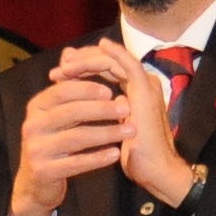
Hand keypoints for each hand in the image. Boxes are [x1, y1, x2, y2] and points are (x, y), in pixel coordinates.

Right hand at [9, 53, 133, 215]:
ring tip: (130, 131)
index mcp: (36, 107)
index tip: (112, 89)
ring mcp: (37, 150)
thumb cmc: (53, 142)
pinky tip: (116, 154)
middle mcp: (32, 126)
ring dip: (107, 133)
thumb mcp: (56, 113)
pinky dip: (98, 158)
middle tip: (127, 109)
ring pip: (77, 137)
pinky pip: (76, 163)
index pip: (63, 91)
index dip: (88, 88)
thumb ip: (66, 87)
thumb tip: (71, 51)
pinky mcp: (45, 171)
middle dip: (102, 109)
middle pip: (71, 112)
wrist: (35, 184)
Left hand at [63, 40, 196, 207]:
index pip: (107, 69)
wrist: (154, 170)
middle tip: (61, 63)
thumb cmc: (134, 154)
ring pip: (114, 60)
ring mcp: (145, 85)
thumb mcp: (111, 127)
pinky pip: (128, 65)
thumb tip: (82, 98)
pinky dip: (114, 54)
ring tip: (67, 64)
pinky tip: (101, 45)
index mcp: (134, 91)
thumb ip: (100, 108)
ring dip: (89, 59)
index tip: (61, 72)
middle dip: (83, 60)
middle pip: (109, 61)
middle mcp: (141, 84)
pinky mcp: (145, 90)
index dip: (84, 66)